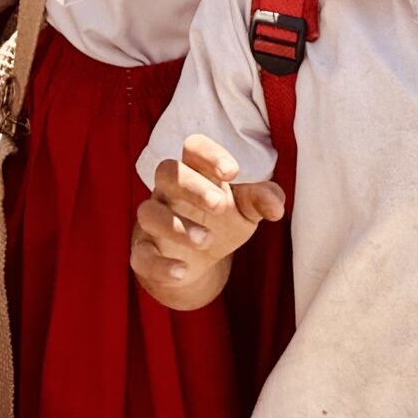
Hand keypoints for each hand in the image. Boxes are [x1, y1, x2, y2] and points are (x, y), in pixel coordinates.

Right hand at [131, 135, 284, 303]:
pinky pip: (141, 255)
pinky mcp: (145, 252)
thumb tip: (276, 206)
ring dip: (175, 225)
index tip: (232, 171)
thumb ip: (262, 199)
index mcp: (195, 171)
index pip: (193, 147)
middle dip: (192, 186)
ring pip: (149, 212)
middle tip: (220, 205)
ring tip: (206, 240)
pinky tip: (182, 271)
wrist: (195, 262)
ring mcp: (153, 221)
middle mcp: (168, 191)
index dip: (209, 154)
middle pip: (166, 171)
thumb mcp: (245, 209)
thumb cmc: (220, 221)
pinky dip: (160, 265)